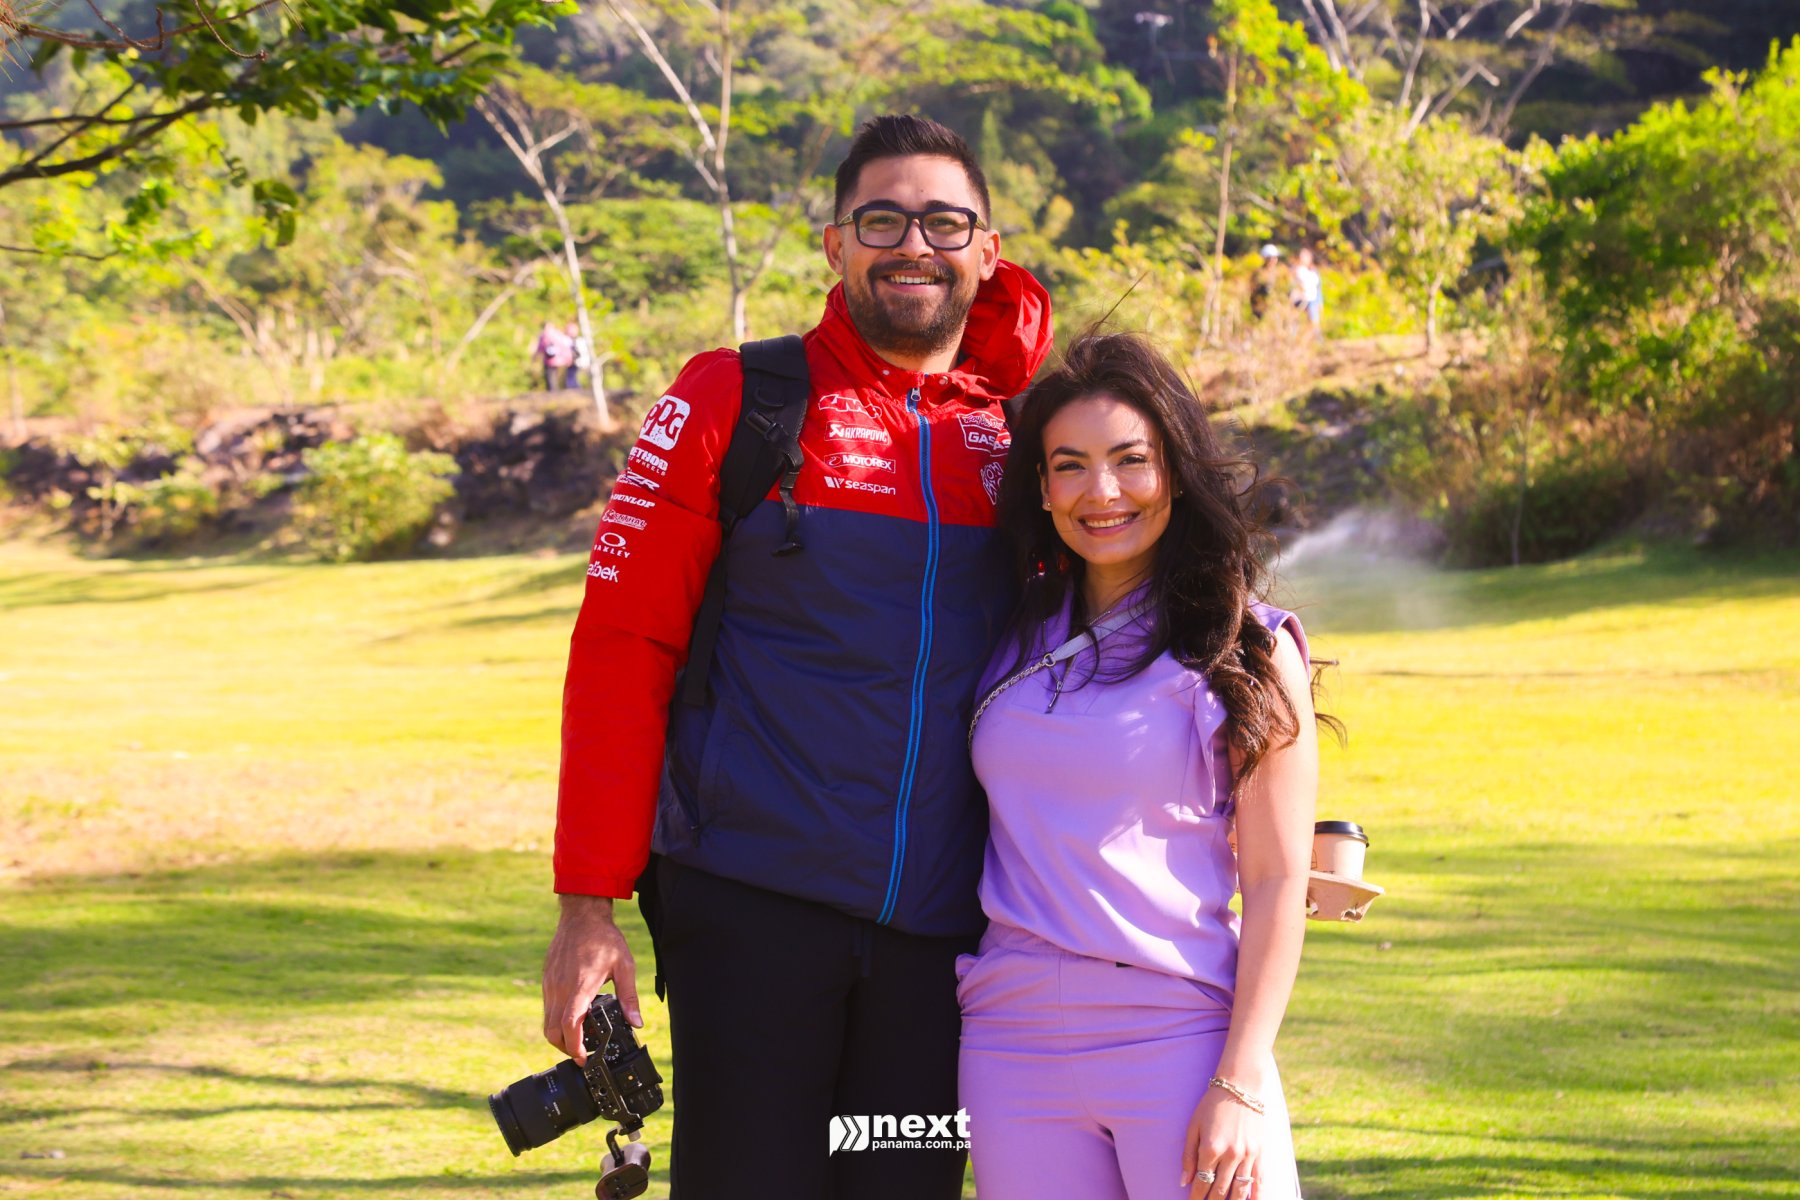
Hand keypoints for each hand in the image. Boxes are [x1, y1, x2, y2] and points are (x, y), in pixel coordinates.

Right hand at [541, 895, 640, 1064]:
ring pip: (547, 1021)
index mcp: (580, 986)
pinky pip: (547, 1008)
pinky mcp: (547, 980)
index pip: (570, 1025)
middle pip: (553, 1031)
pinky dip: (555, 1020)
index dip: (574, 1046)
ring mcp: (550, 984)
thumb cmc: (604, 938)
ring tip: (577, 1040)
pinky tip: (571, 1018)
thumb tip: (636, 1022)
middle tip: (581, 1054)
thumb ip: (629, 997)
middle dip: (565, 1048)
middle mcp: (560, 988)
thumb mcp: (624, 966)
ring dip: (559, 1036)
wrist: (582, 916)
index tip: (583, 1057)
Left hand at [1180, 1085, 1262, 1199]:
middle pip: (1220, 1189)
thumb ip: (1188, 1155)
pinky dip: (1256, 1196)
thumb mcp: (1194, 1126)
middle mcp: (1230, 1154)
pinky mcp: (1260, 1153)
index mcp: (1211, 1148)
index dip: (1196, 1197)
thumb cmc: (1212, 1104)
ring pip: (1240, 1190)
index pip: (1202, 1182)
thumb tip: (1184, 1182)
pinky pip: (1259, 1181)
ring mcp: (1248, 1155)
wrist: (1241, 1086)